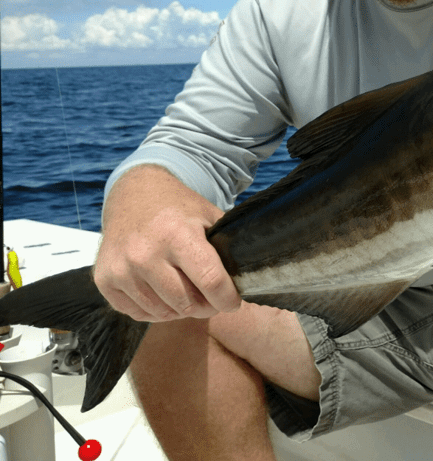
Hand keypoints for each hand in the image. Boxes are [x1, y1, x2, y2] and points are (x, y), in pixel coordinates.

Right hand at [94, 165, 241, 321]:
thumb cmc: (177, 208)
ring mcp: (122, 269)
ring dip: (182, 310)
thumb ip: (227, 245)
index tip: (233, 302)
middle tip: (212, 300)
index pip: (210, 281)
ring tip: (189, 295)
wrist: (133, 195)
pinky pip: (138, 313)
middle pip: (188, 303)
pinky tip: (164, 294)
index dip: (227, 299)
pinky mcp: (105, 280)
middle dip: (207, 307)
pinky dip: (155, 310)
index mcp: (178, 234)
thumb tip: (249, 276)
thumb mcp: (208, 216)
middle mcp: (146, 253)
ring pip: (163, 312)